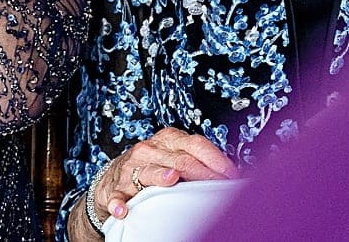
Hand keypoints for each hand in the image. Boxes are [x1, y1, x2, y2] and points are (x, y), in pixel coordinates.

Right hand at [95, 127, 237, 223]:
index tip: (233, 176)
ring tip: (171, 179)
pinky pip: (118, 195)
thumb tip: (231, 172)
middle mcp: (149, 150)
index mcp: (168, 139)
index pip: (196, 145)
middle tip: (221, 188)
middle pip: (181, 160)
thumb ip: (196, 159)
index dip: (217, 160)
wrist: (114, 177)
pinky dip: (119, 203)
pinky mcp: (117, 188)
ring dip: (160, 176)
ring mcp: (132, 169)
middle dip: (204, 174)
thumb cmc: (152, 165)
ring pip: (149, 172)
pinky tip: (123, 210)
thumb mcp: (173, 153)